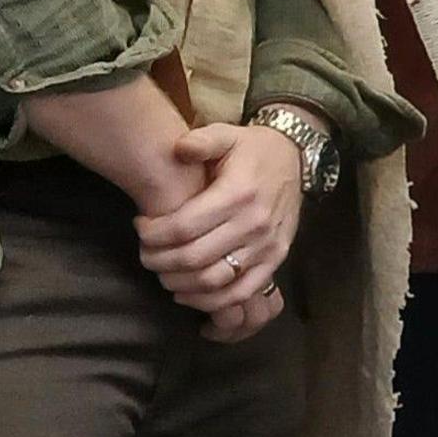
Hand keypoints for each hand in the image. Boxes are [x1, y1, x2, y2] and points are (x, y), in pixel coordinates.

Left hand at [137, 123, 304, 334]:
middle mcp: (253, 224)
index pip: (183, 227)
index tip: (140, 227)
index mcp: (238, 194)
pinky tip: (187, 294)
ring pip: (214, 280)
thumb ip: (201, 140)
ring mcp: (266, 247)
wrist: (297, 159)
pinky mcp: (275, 261)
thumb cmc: (253, 149)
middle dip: (158, 260)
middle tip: (145, 253)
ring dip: (179, 283)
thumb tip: (178, 149)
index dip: (153, 234)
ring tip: (162, 272)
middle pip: (193, 257)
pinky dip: (210, 302)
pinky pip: (241, 293)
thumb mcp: (228, 135)